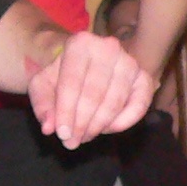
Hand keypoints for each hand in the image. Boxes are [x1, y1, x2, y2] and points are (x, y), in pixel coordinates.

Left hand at [27, 31, 153, 148]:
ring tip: (84, 137)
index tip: (62, 134)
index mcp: (80, 43)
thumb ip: (42, 105)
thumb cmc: (60, 74)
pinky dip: (125, 121)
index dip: (66, 111)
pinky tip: (107, 130)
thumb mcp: (42, 85)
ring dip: (99, 125)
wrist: (82, 62)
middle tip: (72, 142)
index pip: (72, 82)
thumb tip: (48, 127)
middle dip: (82, 123)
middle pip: (95, 94)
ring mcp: (130, 62)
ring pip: (115, 101)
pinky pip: (139, 104)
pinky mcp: (144, 77)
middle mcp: (108, 47)